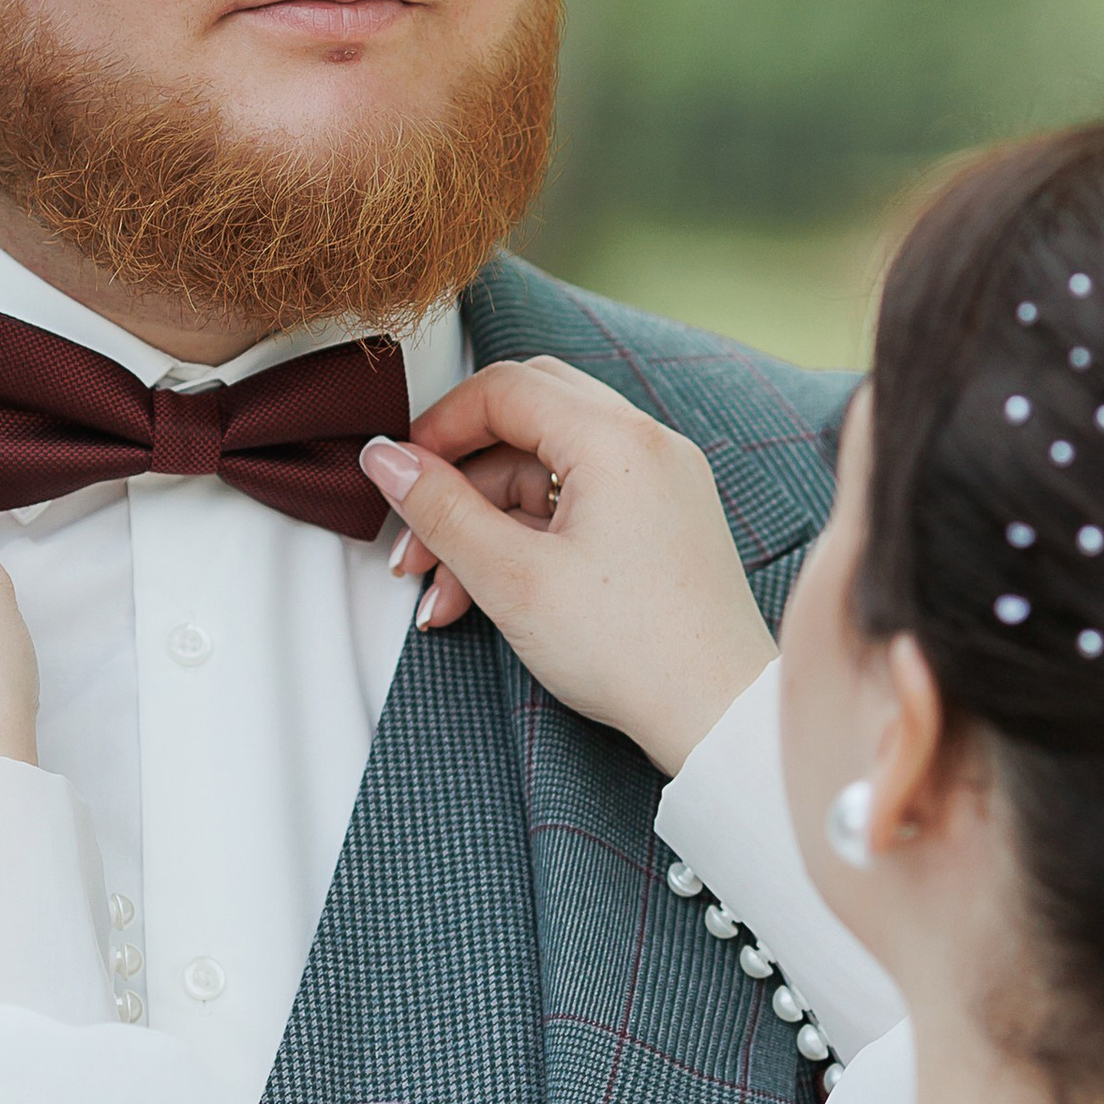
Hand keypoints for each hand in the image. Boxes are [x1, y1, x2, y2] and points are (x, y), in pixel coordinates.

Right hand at [362, 358, 775, 776]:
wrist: (717, 715)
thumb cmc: (634, 651)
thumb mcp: (511, 578)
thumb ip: (440, 510)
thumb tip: (386, 461)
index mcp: (617, 440)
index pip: (505, 388)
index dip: (438, 426)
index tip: (399, 474)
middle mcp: (647, 445)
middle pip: (525, 416)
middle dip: (459, 473)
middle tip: (416, 521)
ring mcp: (660, 482)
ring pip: (544, 469)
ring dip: (485, 520)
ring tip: (439, 591)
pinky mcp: (661, 520)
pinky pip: (577, 502)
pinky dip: (527, 537)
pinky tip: (485, 592)